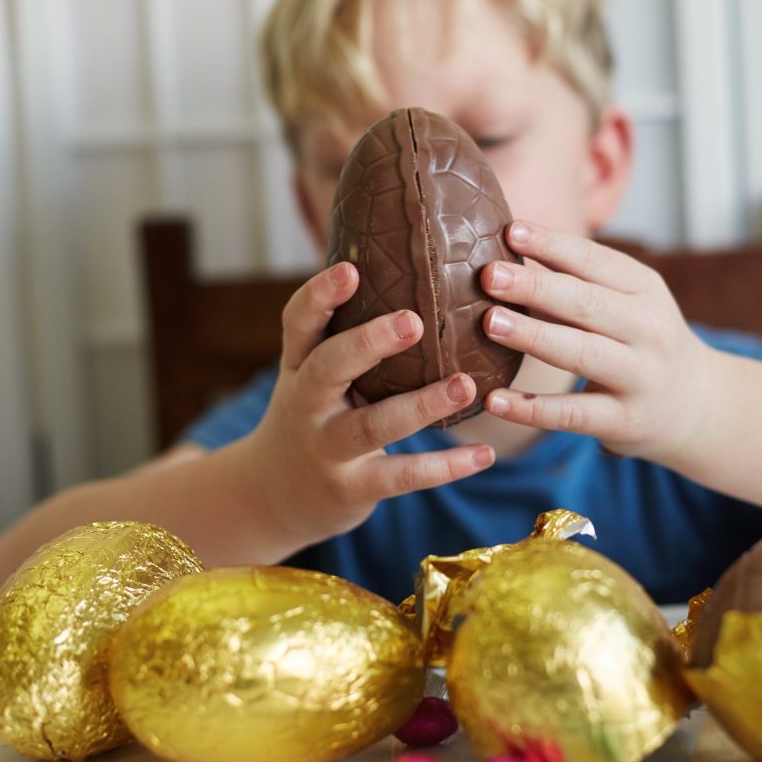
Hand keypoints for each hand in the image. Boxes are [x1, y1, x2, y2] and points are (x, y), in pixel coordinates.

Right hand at [245, 262, 494, 546]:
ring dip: (422, 405)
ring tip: (466, 384)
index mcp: (298, 364)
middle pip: (329, 367)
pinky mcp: (353, 487)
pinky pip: (403, 475)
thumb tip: (412, 266)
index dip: (320, 296)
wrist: (276, 496)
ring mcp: (328, 448)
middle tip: (413, 320)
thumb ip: (348, 334)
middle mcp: (307, 403)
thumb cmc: (315, 413)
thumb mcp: (313, 373)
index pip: (299, 323)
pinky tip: (485, 454)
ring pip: (373, 425)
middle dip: (368, 343)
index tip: (351, 269)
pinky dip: (446, 466)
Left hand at [479, 221, 712, 465]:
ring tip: (490, 323)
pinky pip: (572, 414)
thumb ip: (580, 284)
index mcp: (645, 291)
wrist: (698, 406)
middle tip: (490, 275)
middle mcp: (648, 330)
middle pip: (586, 303)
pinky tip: (495, 400)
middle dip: (536, 287)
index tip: (510, 231)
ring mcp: (639, 377)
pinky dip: (531, 408)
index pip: (596, 261)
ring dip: (534, 336)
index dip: (553, 245)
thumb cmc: (643, 342)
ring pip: (581, 353)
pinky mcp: (623, 421)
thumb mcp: (630, 304)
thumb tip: (508, 257)